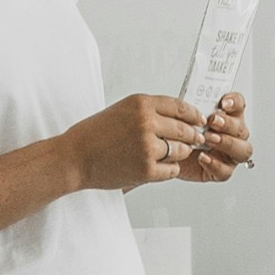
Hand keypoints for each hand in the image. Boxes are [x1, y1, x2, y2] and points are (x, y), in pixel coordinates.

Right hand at [66, 94, 210, 190]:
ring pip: (181, 150)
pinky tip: (160, 167)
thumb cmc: (95, 135)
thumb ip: (149, 111)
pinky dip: (169, 169)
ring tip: (170, 154)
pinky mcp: (146, 169)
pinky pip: (172, 169)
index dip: (193, 115)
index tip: (199, 120)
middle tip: (196, 139)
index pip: (180, 106)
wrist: (75, 157)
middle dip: (193, 136)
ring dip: (180, 154)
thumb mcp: (123, 111)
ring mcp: (147, 147)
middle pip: (185, 129)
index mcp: (141, 104)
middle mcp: (146, 122)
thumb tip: (179, 117)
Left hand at [178, 92, 252, 184]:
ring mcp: (229, 154)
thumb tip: (192, 103)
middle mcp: (232, 135)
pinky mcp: (220, 171)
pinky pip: (226, 171)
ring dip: (227, 143)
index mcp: (226, 117)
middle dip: (229, 124)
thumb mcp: (182, 118)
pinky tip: (203, 157)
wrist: (165, 156)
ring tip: (208, 139)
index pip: (238, 105)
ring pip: (243, 150)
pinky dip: (215, 164)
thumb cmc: (178, 135)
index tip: (224, 102)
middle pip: (242, 129)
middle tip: (213, 121)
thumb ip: (192, 110)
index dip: (235, 102)